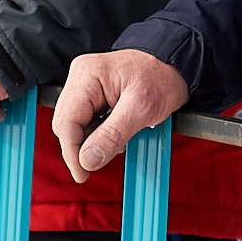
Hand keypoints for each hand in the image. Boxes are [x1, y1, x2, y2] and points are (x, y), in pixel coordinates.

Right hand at [52, 50, 189, 181]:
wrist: (175, 66)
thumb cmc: (162, 78)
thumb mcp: (142, 108)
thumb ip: (113, 135)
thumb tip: (88, 160)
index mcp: (88, 75)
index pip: (67, 122)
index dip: (72, 153)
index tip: (82, 174)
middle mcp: (81, 77)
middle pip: (67, 124)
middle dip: (83, 146)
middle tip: (102, 160)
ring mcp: (85, 84)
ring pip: (75, 125)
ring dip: (92, 140)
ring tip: (119, 139)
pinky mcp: (92, 93)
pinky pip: (86, 121)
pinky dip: (98, 133)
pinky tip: (116, 132)